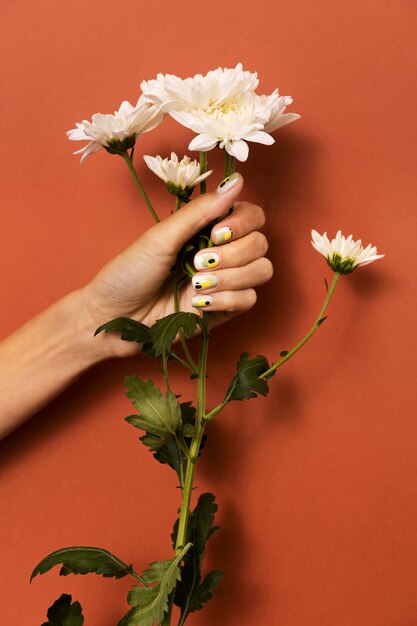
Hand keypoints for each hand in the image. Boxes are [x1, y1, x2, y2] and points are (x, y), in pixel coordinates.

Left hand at [80, 173, 272, 357]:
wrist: (115, 318)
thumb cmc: (129, 273)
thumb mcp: (161, 237)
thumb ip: (200, 211)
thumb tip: (236, 180)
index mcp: (207, 228)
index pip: (252, 216)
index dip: (243, 223)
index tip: (217, 233)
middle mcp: (221, 252)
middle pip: (260, 244)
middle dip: (233, 254)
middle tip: (197, 263)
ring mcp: (225, 281)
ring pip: (261, 271)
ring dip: (230, 278)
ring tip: (195, 286)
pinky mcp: (224, 309)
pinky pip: (249, 300)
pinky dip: (227, 300)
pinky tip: (199, 304)